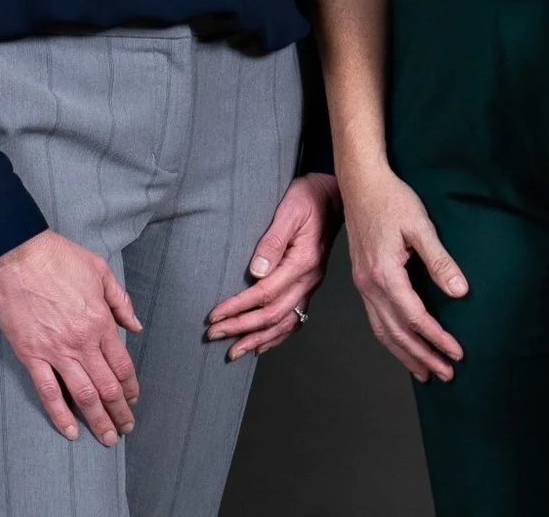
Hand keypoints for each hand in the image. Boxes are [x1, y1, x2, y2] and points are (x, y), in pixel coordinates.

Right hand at [0, 231, 142, 445]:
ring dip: (98, 420)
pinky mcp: (31, 355)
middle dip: (119, 412)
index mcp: (100, 322)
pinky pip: (48, 392)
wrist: (17, 255)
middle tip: (126, 429)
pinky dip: (60, 415)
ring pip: (83, 396)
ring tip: (107, 437)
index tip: (133, 400)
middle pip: (107, 387)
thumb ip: (120, 301)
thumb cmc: (58, 258)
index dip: (131, 387)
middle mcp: (82, 342)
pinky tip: (70, 431)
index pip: (122, 365)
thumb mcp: (100, 271)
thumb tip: (134, 326)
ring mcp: (56, 352)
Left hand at [207, 173, 339, 358]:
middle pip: (272, 315)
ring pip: (284, 323)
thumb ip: (272, 241)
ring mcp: (311, 285)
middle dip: (241, 328)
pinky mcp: (310, 285)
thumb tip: (255, 272)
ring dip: (257, 339)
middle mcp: (309, 280)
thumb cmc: (309, 198)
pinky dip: (277, 336)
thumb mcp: (289, 211)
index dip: (238, 308)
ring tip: (234, 351)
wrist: (334, 197)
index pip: (264, 294)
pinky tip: (263, 344)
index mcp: (302, 263)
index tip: (214, 316)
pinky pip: (295, 318)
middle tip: (213, 335)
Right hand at [339, 159, 466, 381]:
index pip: (415, 318)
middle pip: (397, 333)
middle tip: (446, 374)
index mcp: (384, 274)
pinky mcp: (362, 279)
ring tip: (425, 372)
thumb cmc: (391, 199)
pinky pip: (375, 319)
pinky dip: (390, 338)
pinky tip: (402, 344)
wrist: (361, 183)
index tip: (457, 353)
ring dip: (405, 354)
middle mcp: (369, 285)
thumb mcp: (421, 226)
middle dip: (422, 357)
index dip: (437, 339)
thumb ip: (439, 261)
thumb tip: (460, 292)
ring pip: (383, 331)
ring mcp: (363, 284)